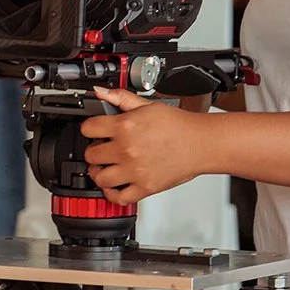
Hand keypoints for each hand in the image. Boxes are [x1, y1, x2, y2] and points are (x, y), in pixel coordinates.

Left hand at [82, 87, 209, 204]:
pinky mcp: (144, 187)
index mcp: (125, 127)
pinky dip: (112, 194)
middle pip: (91, 155)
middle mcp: (127, 150)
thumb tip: (100, 92)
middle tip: (102, 149)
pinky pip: (118, 197)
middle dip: (93, 151)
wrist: (201, 143)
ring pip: (99, 178)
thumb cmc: (179, 125)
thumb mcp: (147, 105)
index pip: (88, 128)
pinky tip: (115, 185)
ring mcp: (134, 171)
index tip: (94, 131)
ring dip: (98, 172)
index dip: (89, 128)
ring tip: (105, 167)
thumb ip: (121, 98)